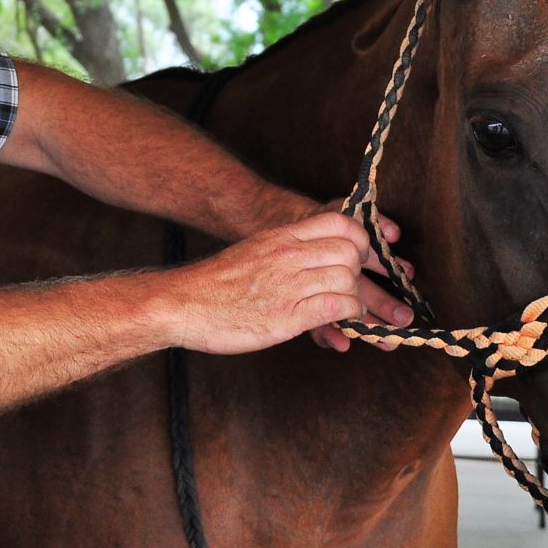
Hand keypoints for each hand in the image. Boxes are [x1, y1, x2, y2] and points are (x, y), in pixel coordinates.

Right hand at [169, 212, 412, 354]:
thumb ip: (283, 252)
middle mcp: (288, 255)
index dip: (361, 239)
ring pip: (348, 279)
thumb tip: (309, 260)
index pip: (340, 222)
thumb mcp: (252, 252)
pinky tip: (347, 324)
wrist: (181, 304)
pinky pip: (338, 307)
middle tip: (366, 288)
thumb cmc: (212, 285)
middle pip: (351, 251)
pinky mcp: (288, 315)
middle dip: (367, 272)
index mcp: (281, 237)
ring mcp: (289, 284)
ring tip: (358, 311)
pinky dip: (350, 316)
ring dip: (362, 299)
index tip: (361, 256)